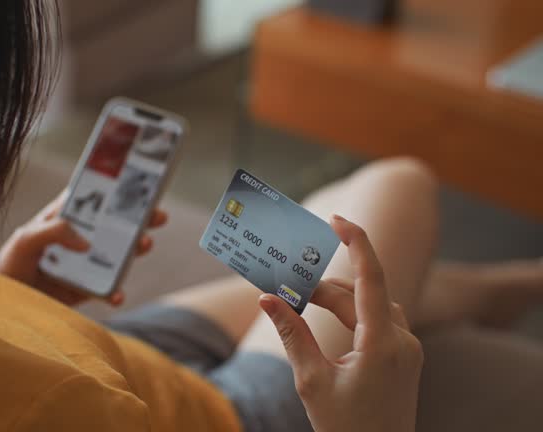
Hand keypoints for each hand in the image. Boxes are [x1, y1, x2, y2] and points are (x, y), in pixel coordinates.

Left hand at [0, 190, 167, 305]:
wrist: (3, 307)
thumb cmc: (8, 265)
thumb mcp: (25, 240)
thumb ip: (53, 232)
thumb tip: (86, 242)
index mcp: (62, 220)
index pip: (91, 200)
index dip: (113, 190)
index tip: (136, 182)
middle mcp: (76, 240)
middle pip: (112, 226)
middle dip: (137, 219)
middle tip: (158, 215)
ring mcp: (83, 265)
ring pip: (117, 255)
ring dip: (135, 250)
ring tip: (145, 244)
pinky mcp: (84, 291)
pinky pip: (106, 290)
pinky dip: (116, 292)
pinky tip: (117, 294)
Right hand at [259, 214, 422, 431]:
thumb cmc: (344, 428)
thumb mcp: (311, 380)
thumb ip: (291, 334)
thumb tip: (267, 298)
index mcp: (382, 344)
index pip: (371, 277)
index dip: (356, 242)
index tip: (336, 219)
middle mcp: (403, 341)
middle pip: (361, 294)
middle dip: (323, 287)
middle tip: (287, 287)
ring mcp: (409, 349)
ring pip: (374, 303)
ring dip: (341, 296)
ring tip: (306, 298)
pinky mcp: (406, 356)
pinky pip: (382, 319)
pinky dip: (356, 311)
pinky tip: (334, 317)